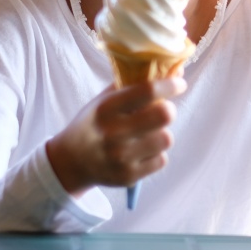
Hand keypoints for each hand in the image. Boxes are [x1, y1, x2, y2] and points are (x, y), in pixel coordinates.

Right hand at [45, 77, 185, 195]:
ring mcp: (121, 158)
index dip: (170, 85)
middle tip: (163, 110)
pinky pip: (162, 160)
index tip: (179, 84)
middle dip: (168, 110)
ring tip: (147, 134)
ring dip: (161, 134)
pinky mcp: (129, 177)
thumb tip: (177, 72)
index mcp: (106, 109)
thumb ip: (136, 84)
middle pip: (164, 115)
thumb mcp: (105, 100)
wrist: (71, 162)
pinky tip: (141, 151)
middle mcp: (113, 134)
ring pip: (166, 139)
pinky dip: (156, 154)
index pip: (148, 91)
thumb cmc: (95, 124)